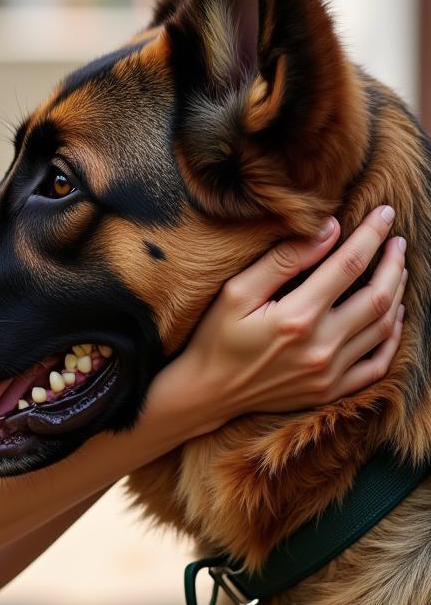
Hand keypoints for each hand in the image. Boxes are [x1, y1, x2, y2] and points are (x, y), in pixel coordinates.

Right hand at [182, 206, 405, 427]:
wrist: (206, 392)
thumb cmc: (216, 337)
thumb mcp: (236, 291)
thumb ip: (283, 260)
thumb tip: (329, 229)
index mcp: (297, 317)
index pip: (349, 264)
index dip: (371, 234)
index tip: (385, 212)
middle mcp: (320, 347)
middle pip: (378, 296)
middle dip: (393, 262)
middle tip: (397, 240)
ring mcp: (329, 373)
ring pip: (383, 327)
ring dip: (397, 294)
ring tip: (397, 270)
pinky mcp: (330, 390)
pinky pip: (377, 365)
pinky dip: (393, 338)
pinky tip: (393, 317)